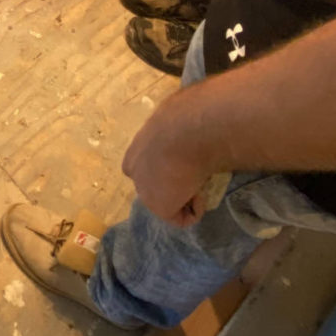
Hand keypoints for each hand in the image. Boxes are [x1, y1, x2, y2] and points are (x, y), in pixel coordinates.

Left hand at [121, 92, 214, 227]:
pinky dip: (198, 206)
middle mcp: (135, 172)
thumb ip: (178, 131)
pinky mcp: (160, 208)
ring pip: (172, 202)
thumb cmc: (187, 118)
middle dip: (176, 184)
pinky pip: (186, 217)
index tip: (186, 159)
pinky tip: (200, 187)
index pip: (146, 168)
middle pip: (157, 187)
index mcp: (136, 150)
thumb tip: (196, 118)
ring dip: (187, 193)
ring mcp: (145, 192)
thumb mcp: (178, 119)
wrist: (189, 130)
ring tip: (198, 174)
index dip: (168, 169)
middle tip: (195, 169)